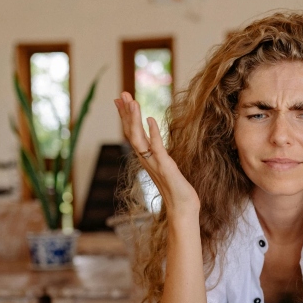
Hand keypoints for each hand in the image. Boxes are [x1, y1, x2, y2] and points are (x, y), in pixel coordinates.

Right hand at [114, 92, 199, 217]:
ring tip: (131, 101)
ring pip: (138, 138)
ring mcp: (154, 163)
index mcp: (146, 158)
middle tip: (121, 94)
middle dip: (126, 112)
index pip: (132, 133)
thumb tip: (154, 143)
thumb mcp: (166, 167)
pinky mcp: (165, 167)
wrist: (182, 209)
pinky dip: (153, 133)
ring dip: (134, 119)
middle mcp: (146, 160)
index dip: (126, 116)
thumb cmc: (177, 191)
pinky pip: (156, 147)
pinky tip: (150, 119)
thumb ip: (159, 155)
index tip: (120, 100)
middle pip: (131, 132)